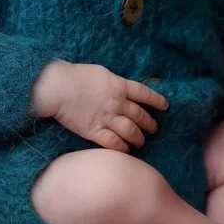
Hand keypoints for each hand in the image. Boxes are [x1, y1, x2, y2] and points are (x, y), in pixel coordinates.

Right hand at [31, 61, 167, 151]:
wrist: (58, 87)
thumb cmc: (76, 75)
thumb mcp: (101, 73)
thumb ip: (113, 83)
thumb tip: (120, 88)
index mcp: (119, 86)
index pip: (144, 94)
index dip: (157, 101)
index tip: (165, 106)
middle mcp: (117, 103)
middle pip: (140, 116)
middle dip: (150, 124)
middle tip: (154, 129)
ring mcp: (107, 118)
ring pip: (131, 132)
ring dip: (139, 138)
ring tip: (141, 142)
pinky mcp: (94, 131)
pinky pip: (114, 143)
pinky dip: (122, 148)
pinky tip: (126, 150)